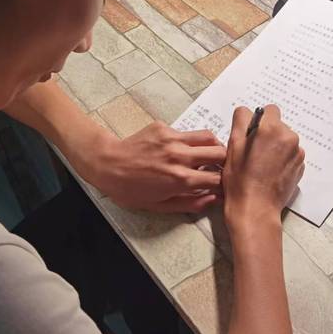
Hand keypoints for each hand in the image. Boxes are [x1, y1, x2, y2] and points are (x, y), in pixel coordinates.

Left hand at [89, 121, 225, 213]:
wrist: (107, 164)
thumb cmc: (129, 189)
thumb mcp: (159, 206)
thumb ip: (190, 204)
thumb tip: (213, 199)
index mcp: (180, 179)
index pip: (218, 178)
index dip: (225, 183)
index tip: (224, 185)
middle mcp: (179, 156)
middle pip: (220, 152)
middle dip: (225, 161)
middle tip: (220, 168)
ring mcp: (172, 139)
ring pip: (208, 136)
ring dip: (213, 146)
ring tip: (208, 155)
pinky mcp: (164, 127)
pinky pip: (186, 132)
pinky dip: (189, 141)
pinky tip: (178, 149)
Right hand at [222, 105, 304, 231]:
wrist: (255, 208)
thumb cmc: (241, 179)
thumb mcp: (233, 145)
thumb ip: (241, 120)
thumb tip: (246, 112)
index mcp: (271, 129)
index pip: (270, 110)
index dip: (259, 121)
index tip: (251, 134)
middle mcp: (289, 137)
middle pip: (278, 125)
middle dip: (267, 134)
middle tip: (253, 152)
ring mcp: (297, 153)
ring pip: (284, 140)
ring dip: (275, 147)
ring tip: (261, 164)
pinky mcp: (300, 166)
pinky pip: (290, 155)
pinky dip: (282, 159)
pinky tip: (269, 172)